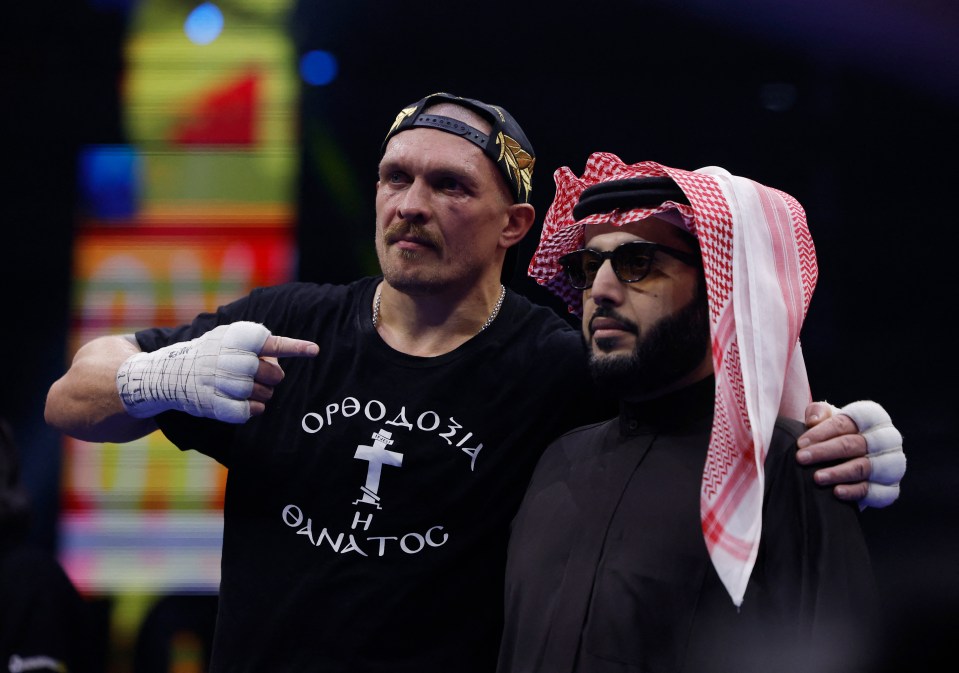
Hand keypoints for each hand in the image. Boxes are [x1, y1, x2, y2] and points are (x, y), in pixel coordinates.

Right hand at [116, 322, 318, 422]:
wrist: (170, 373)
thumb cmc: (212, 353)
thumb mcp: (230, 336)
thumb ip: (257, 342)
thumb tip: (281, 358)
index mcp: (235, 337)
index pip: (270, 342)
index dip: (294, 347)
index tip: (314, 350)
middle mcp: (228, 359)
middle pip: (273, 375)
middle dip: (273, 378)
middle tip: (262, 375)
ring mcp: (220, 383)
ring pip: (264, 395)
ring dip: (263, 395)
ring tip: (247, 387)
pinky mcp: (214, 404)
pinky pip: (249, 412)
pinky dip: (253, 410)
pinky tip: (246, 403)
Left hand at [797, 400, 905, 507]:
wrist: (844, 460)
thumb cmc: (834, 433)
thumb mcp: (826, 417)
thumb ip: (818, 412)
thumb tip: (814, 421)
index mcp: (874, 417)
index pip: (846, 422)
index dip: (822, 432)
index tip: (800, 443)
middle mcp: (888, 439)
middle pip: (854, 444)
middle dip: (825, 452)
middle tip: (801, 459)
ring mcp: (892, 464)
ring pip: (863, 468)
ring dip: (838, 473)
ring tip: (816, 477)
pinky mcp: (891, 488)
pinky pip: (875, 492)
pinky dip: (854, 492)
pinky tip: (836, 492)